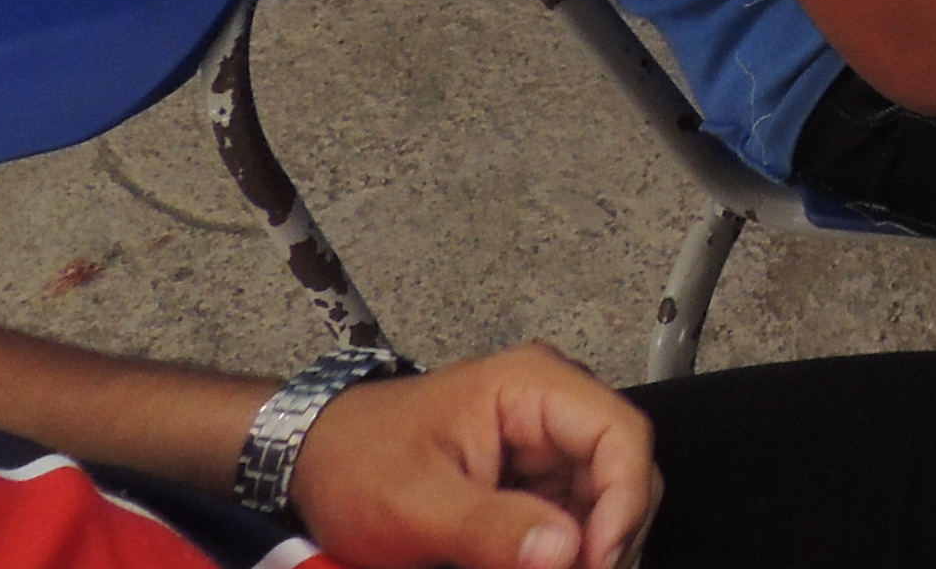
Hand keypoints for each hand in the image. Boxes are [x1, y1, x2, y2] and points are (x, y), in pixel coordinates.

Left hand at [291, 345, 658, 568]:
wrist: (310, 459)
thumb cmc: (356, 464)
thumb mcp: (415, 504)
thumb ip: (490, 528)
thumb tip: (566, 553)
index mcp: (533, 386)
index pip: (622, 435)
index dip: (625, 503)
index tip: (595, 562)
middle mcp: (552, 403)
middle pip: (623, 467)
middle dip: (609, 532)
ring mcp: (544, 438)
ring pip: (604, 496)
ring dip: (587, 545)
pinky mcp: (531, 472)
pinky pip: (572, 512)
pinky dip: (562, 548)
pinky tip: (537, 566)